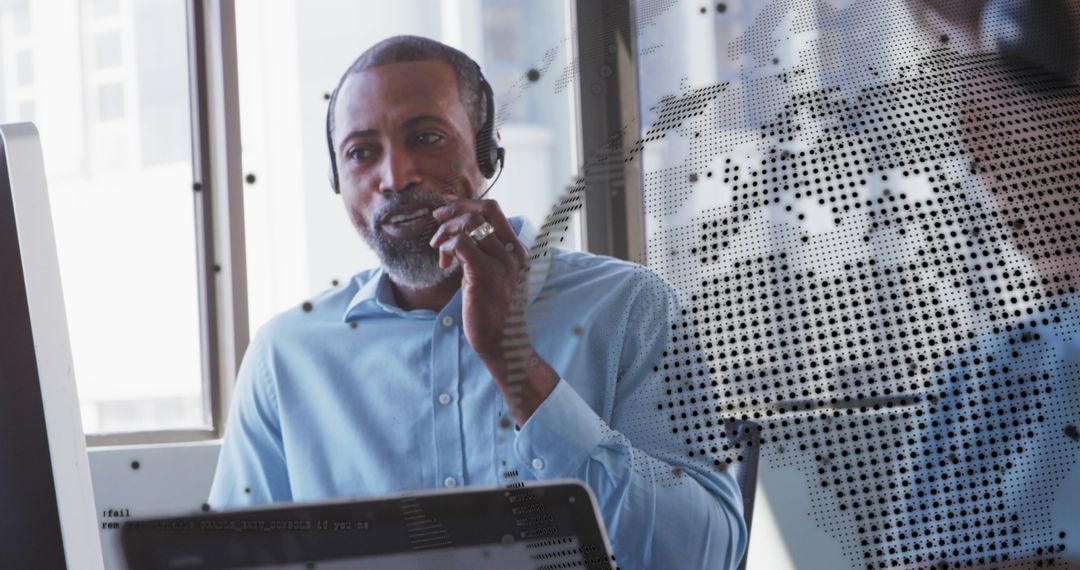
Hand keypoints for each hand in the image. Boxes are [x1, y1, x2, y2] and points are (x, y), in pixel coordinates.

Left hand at [429, 198, 556, 423]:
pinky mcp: (485, 275)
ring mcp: (501, 263)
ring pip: (469, 225)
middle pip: (483, 210)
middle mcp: (512, 252)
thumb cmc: (492, 311)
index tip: (446, 207)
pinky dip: (446, 248)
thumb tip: (458, 233)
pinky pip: (461, 244)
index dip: (466, 203)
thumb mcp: (490, 274)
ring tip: (438, 248)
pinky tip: (444, 264)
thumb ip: (481, 252)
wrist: (501, 342)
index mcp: (516, 249)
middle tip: (436, 219)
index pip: (493, 210)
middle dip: (455, 209)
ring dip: (446, 232)